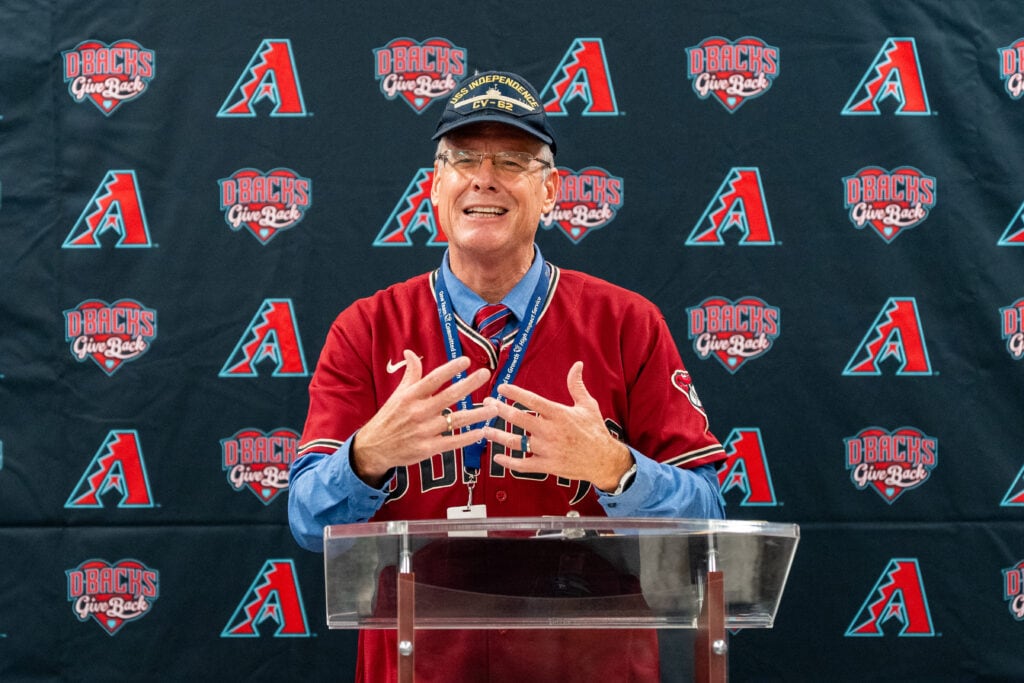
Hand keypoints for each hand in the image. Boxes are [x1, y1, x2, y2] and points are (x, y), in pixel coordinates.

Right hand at [351, 350, 497, 485]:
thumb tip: (409, 352)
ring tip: (494, 408)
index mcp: (410, 396)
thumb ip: (410, 374)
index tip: (466, 361)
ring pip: (455, 420)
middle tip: (485, 374)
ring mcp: (424, 431)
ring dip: (477, 414)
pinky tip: (482, 432)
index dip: (450, 370)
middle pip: (448, 396)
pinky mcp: (427, 448)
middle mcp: (418, 412)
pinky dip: (468, 438)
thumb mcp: (398, 394)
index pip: (433, 379)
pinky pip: (452, 442)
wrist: (374, 448)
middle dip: (468, 385)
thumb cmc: (389, 417)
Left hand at [482, 361, 633, 490]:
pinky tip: (497, 456)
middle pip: (518, 418)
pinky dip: (508, 462)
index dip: (514, 393)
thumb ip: (577, 386)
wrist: (604, 460)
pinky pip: (523, 464)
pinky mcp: (547, 465)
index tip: (501, 387)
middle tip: (486, 404)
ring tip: (484, 430)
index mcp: (559, 414)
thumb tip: (577, 365)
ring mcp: (547, 449)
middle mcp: (550, 431)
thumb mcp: (588, 405)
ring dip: (497, 435)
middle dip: (499, 410)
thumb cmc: (595, 431)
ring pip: (516, 442)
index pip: (532, 400)